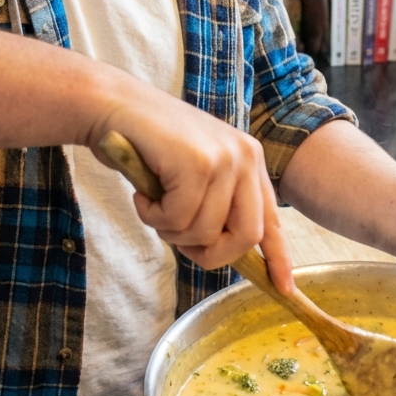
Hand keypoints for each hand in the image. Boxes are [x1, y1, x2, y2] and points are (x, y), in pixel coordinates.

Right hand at [87, 84, 293, 294]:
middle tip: (179, 242)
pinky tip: (143, 194)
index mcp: (249, 159)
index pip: (271, 219)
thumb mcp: (193, 173)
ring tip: (153, 204)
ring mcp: (223, 159)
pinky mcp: (196, 164)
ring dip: (171, 232)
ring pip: (206, 232)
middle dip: (211, 254)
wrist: (113, 106)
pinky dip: (153, 217)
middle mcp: (244, 156)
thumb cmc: (147, 144)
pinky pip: (178, 220)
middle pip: (246, 236)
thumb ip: (215, 204)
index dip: (278, 258)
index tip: (283, 289)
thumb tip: (223, 250)